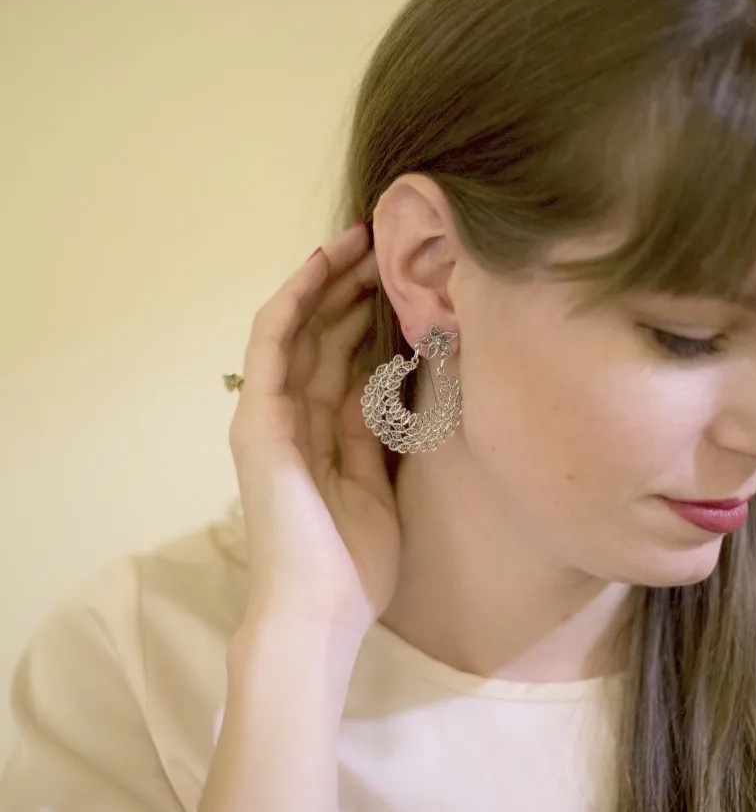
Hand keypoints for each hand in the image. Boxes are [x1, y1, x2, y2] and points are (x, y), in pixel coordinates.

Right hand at [229, 222, 399, 631]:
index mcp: (317, 432)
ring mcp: (268, 414)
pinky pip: (273, 344)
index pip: (339, 357)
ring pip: (296, 328)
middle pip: (320, 334)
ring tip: (364, 241)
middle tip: (387, 246)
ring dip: (328, 282)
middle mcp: (288, 415)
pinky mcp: (257, 419)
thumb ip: (369, 433)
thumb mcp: (374, 482)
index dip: (365, 315)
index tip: (399, 281)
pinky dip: (295, 301)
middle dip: (351, 288)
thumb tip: (382, 383)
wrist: (318, 613)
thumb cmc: (351, 562)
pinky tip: (322, 265)